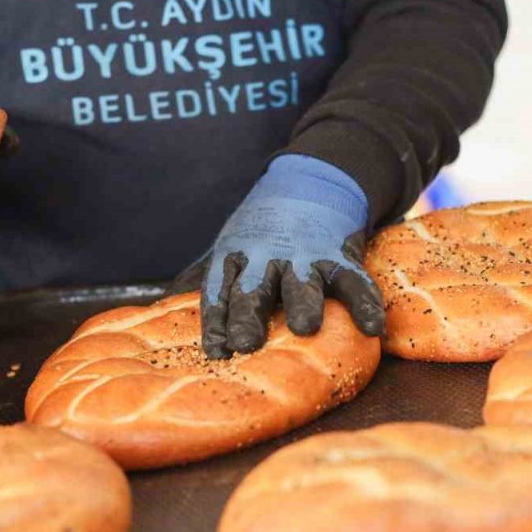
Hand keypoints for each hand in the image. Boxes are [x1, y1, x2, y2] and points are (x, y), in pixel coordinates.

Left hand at [176, 154, 385, 357]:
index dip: (215, 321)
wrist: (312, 180)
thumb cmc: (262, 228)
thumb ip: (201, 275)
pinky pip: (354, 281)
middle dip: (248, 315)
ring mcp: (304, 255)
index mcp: (234, 256)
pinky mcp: (339, 255)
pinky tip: (372, 327)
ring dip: (303, 303)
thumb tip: (159, 304)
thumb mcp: (228, 246)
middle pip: (254, 289)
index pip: (219, 291)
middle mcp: (267, 256)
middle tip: (245, 344)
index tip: (215, 351)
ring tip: (305, 327)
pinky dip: (365, 303)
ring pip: (302, 283)